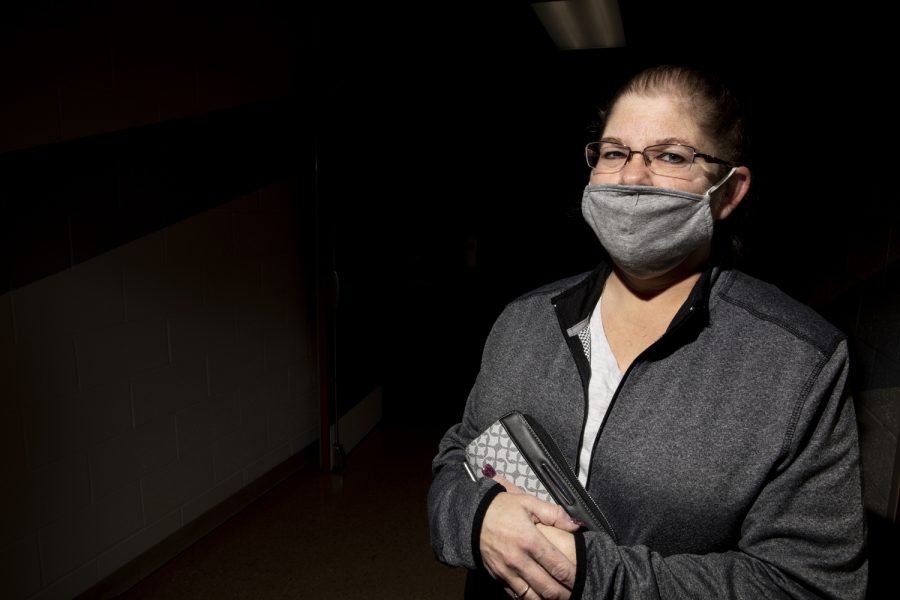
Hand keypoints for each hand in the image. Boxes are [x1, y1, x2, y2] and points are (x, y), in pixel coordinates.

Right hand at [480, 474, 580, 598]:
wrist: (470, 516)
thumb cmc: (500, 508)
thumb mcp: (528, 502)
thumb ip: (554, 513)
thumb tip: (576, 525)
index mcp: (530, 540)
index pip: (558, 566)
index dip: (573, 577)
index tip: (581, 579)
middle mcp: (519, 560)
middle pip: (548, 587)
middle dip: (564, 594)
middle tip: (575, 594)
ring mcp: (507, 571)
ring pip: (532, 596)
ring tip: (559, 598)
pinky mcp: (498, 577)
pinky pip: (516, 595)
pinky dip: (529, 599)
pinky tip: (538, 598)